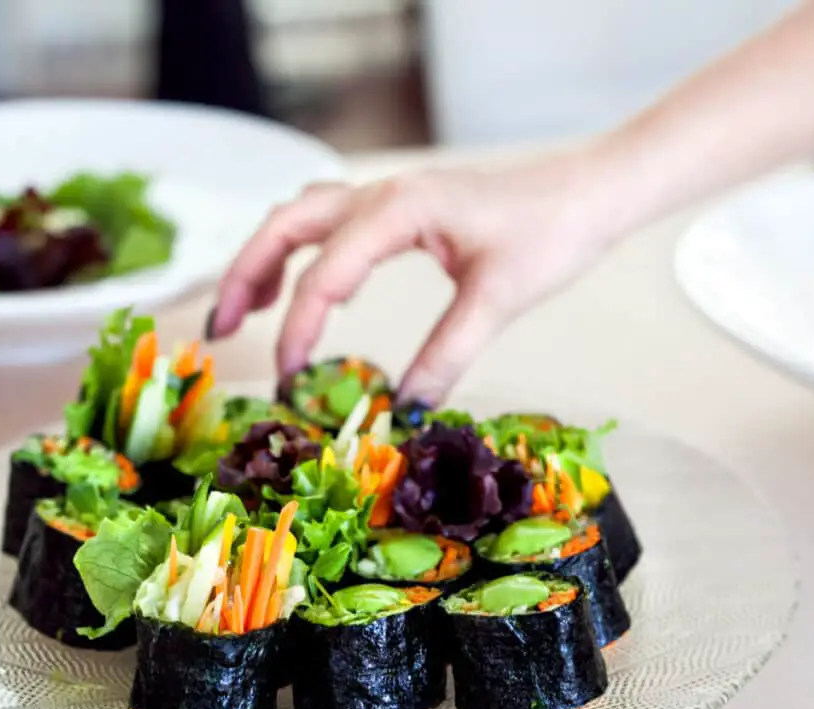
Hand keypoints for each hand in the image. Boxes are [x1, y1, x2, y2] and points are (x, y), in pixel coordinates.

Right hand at [210, 150, 622, 403]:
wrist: (590, 191)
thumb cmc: (552, 232)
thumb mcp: (496, 300)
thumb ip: (445, 355)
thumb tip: (402, 411)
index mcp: (398, 211)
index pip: (324, 274)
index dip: (298, 330)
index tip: (288, 380)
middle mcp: (381, 196)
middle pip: (285, 227)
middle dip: (246, 276)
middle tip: (222, 328)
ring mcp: (387, 198)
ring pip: (300, 218)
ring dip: (265, 258)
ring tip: (242, 308)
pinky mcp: (399, 210)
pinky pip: (329, 222)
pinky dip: (300, 251)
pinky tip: (306, 285)